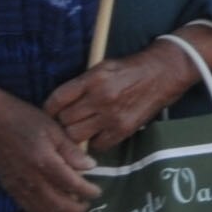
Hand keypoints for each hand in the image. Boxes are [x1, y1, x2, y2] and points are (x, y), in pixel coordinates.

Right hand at [0, 95, 103, 211]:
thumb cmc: (26, 120)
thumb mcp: (54, 129)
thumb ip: (72, 150)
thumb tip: (91, 166)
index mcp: (45, 161)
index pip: (72, 185)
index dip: (88, 192)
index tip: (97, 192)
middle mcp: (31, 178)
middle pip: (58, 205)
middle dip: (76, 208)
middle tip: (87, 203)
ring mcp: (19, 186)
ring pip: (43, 211)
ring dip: (60, 211)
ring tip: (71, 203)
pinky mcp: (10, 188)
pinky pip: (28, 208)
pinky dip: (43, 210)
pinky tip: (52, 202)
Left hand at [45, 42, 206, 148]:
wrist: (163, 74)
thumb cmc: (129, 69)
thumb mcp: (102, 67)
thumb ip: (81, 83)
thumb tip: (59, 103)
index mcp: (94, 79)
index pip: (58, 99)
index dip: (48, 109)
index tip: (49, 112)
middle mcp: (101, 98)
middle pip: (65, 120)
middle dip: (61, 122)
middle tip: (63, 122)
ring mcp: (112, 116)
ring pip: (76, 136)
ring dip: (73, 135)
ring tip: (77, 129)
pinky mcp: (123, 130)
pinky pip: (96, 145)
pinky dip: (93, 141)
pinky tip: (96, 133)